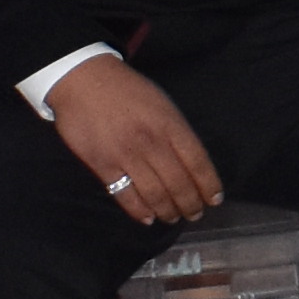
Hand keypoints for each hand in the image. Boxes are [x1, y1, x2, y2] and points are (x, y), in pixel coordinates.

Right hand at [47, 55, 221, 224]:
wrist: (83, 80)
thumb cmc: (127, 91)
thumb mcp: (162, 103)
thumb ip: (177, 132)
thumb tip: (191, 164)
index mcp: (170, 124)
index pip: (198, 162)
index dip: (208, 185)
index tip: (215, 199)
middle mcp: (152, 142)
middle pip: (179, 183)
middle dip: (190, 204)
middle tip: (195, 214)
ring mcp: (126, 155)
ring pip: (155, 195)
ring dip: (168, 211)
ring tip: (174, 217)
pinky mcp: (102, 166)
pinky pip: (125, 196)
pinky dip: (140, 212)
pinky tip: (149, 218)